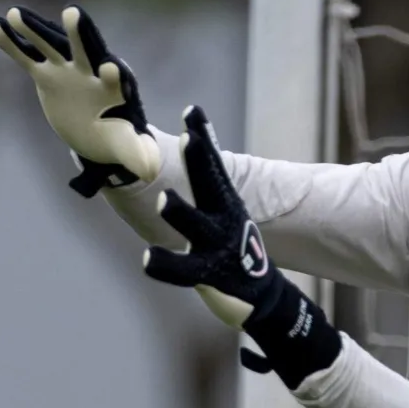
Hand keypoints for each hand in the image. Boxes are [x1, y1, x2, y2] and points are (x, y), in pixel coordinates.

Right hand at [0, 5, 161, 195]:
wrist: (96, 133)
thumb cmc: (117, 138)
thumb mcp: (129, 149)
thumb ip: (137, 155)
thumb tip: (148, 170)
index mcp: (115, 90)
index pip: (117, 80)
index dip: (114, 75)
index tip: (112, 68)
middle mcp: (91, 72)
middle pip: (86, 50)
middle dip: (80, 33)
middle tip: (73, 13)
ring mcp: (67, 69)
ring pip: (50, 46)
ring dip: (34, 30)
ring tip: (14, 13)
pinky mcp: (47, 74)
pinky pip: (26, 56)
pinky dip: (10, 42)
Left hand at [145, 106, 341, 388]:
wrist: (261, 296)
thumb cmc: (231, 247)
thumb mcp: (223, 210)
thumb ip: (207, 182)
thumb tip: (193, 141)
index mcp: (225, 202)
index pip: (211, 165)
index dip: (202, 137)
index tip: (192, 111)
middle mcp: (223, 219)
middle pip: (209, 185)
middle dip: (199, 160)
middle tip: (188, 138)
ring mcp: (217, 247)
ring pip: (196, 226)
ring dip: (182, 213)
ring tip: (166, 199)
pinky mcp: (208, 275)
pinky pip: (183, 270)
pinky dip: (166, 265)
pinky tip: (147, 259)